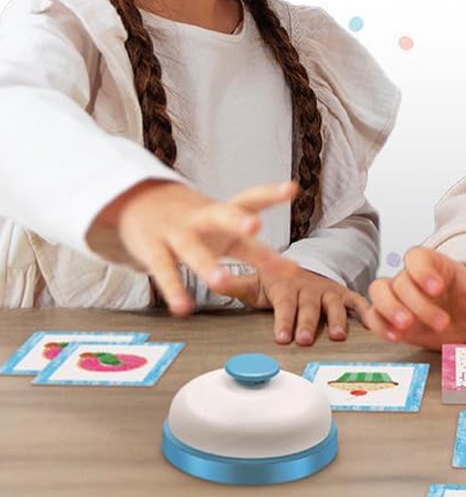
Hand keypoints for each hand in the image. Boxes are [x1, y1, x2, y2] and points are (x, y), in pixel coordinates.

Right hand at [94, 180, 298, 316]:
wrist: (138, 203)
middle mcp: (202, 219)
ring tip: (222, 282)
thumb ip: (254, 249)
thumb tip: (296, 273)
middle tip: (255, 226)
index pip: (250, 200)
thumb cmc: (194, 223)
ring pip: (192, 249)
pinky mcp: (154, 249)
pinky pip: (164, 271)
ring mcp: (176, 232)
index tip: (293, 188)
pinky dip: (174, 289)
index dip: (271, 194)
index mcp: (223, 212)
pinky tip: (184, 308)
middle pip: (221, 216)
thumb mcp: (223, 230)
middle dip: (238, 221)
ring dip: (207, 266)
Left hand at [220, 268, 369, 345]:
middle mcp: (308, 287)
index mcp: (285, 285)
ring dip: (337, 320)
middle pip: (309, 307)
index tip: (282, 336)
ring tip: (338, 336)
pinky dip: (367, 312)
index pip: (284, 304)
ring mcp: (328, 291)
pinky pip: (357, 303)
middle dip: (308, 322)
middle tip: (305, 339)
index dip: (284, 320)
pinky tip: (374, 323)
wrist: (301, 265)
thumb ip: (236, 285)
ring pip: (333, 306)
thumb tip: (214, 280)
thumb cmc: (275, 282)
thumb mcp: (254, 282)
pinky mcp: (344, 294)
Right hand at [364, 247, 465, 349]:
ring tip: (406, 327)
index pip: (417, 257)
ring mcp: (397, 297)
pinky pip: (373, 316)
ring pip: (378, 292)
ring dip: (389, 309)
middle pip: (401, 281)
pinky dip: (379, 325)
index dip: (423, 271)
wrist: (463, 315)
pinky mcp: (390, 317)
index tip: (437, 288)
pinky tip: (395, 337)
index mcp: (434, 264)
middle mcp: (411, 277)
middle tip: (442, 323)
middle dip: (419, 303)